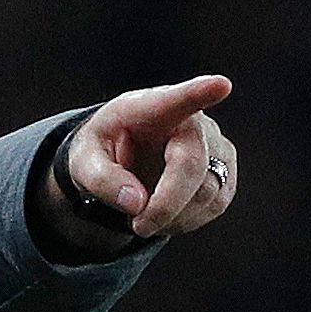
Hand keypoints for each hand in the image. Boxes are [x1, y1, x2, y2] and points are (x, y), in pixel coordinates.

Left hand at [41, 75, 238, 249]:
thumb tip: (137, 204)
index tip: (221, 84)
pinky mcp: (226, 169)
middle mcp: (192, 120)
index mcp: (152, 106)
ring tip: (147, 215)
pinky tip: (167, 214)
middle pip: (191, 165)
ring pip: (207, 192)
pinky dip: (187, 219)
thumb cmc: (104, 151)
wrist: (124, 157)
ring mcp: (215, 144)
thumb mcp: (84, 164)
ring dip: (174, 216)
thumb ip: (102, 180)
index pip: (178, 99)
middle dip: (166, 205)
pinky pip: (215, 204)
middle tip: (138, 226)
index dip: (201, 93)